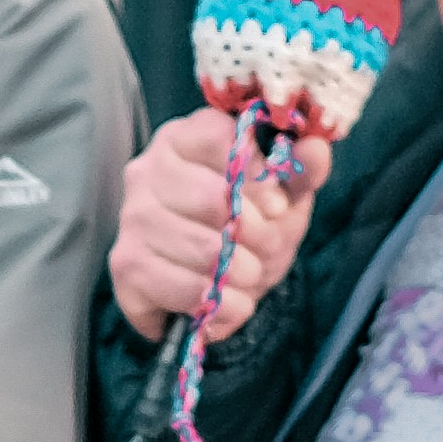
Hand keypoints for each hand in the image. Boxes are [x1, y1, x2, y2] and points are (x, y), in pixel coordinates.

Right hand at [113, 107, 318, 340]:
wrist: (219, 285)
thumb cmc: (248, 227)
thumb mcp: (283, 196)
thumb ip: (301, 171)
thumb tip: (316, 149)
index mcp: (184, 139)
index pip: (219, 137)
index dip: (257, 174)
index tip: (276, 203)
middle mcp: (147, 171)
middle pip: (213, 198)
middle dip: (257, 233)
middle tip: (267, 248)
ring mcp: (132, 219)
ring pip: (202, 248)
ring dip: (242, 272)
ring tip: (249, 276)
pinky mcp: (126, 266)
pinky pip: (183, 288)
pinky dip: (221, 304)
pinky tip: (230, 302)